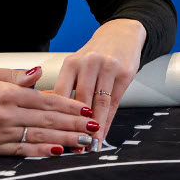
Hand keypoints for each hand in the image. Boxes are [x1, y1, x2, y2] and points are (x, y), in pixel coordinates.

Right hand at [0, 66, 97, 155]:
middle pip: (47, 121)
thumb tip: (39, 74)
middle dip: (73, 125)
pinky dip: (40, 153)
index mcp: (6, 93)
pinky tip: (57, 153)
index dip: (69, 106)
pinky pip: (19, 152)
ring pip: (37, 138)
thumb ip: (17, 76)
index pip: (46, 101)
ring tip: (83, 143)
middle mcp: (3, 114)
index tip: (87, 110)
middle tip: (94, 128)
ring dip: (63, 141)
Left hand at [55, 19, 145, 148]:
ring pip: (99, 104)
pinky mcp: (125, 72)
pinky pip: (114, 102)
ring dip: (94, 128)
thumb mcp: (78, 64)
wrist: (122, 33)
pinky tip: (103, 133)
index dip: (58, 117)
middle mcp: (89, 63)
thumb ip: (69, 86)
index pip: (61, 94)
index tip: (54, 136)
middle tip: (72, 146)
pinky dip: (107, 121)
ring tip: (89, 144)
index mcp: (72, 62)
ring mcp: (108, 67)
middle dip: (76, 126)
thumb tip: (56, 115)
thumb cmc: (96, 54)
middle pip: (80, 101)